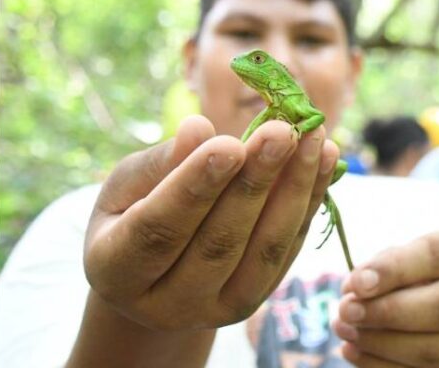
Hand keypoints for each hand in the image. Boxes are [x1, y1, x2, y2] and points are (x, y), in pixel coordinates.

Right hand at [83, 114, 340, 330]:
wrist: (156, 275)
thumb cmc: (132, 216)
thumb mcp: (128, 187)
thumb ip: (162, 163)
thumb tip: (198, 128)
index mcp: (116, 272)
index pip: (159, 229)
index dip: (196, 186)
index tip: (230, 144)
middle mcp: (167, 304)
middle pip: (219, 243)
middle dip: (256, 182)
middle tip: (282, 131)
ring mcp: (218, 309)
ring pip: (264, 251)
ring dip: (295, 190)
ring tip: (313, 138)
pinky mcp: (256, 299)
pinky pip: (288, 249)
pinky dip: (309, 202)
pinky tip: (323, 159)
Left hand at [332, 230, 438, 367]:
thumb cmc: (423, 277)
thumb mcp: (408, 258)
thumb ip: (384, 267)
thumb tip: (354, 289)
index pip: (435, 255)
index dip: (392, 269)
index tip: (356, 283)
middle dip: (388, 312)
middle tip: (346, 310)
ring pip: (435, 350)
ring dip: (381, 343)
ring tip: (345, 330)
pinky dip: (381, 365)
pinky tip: (352, 351)